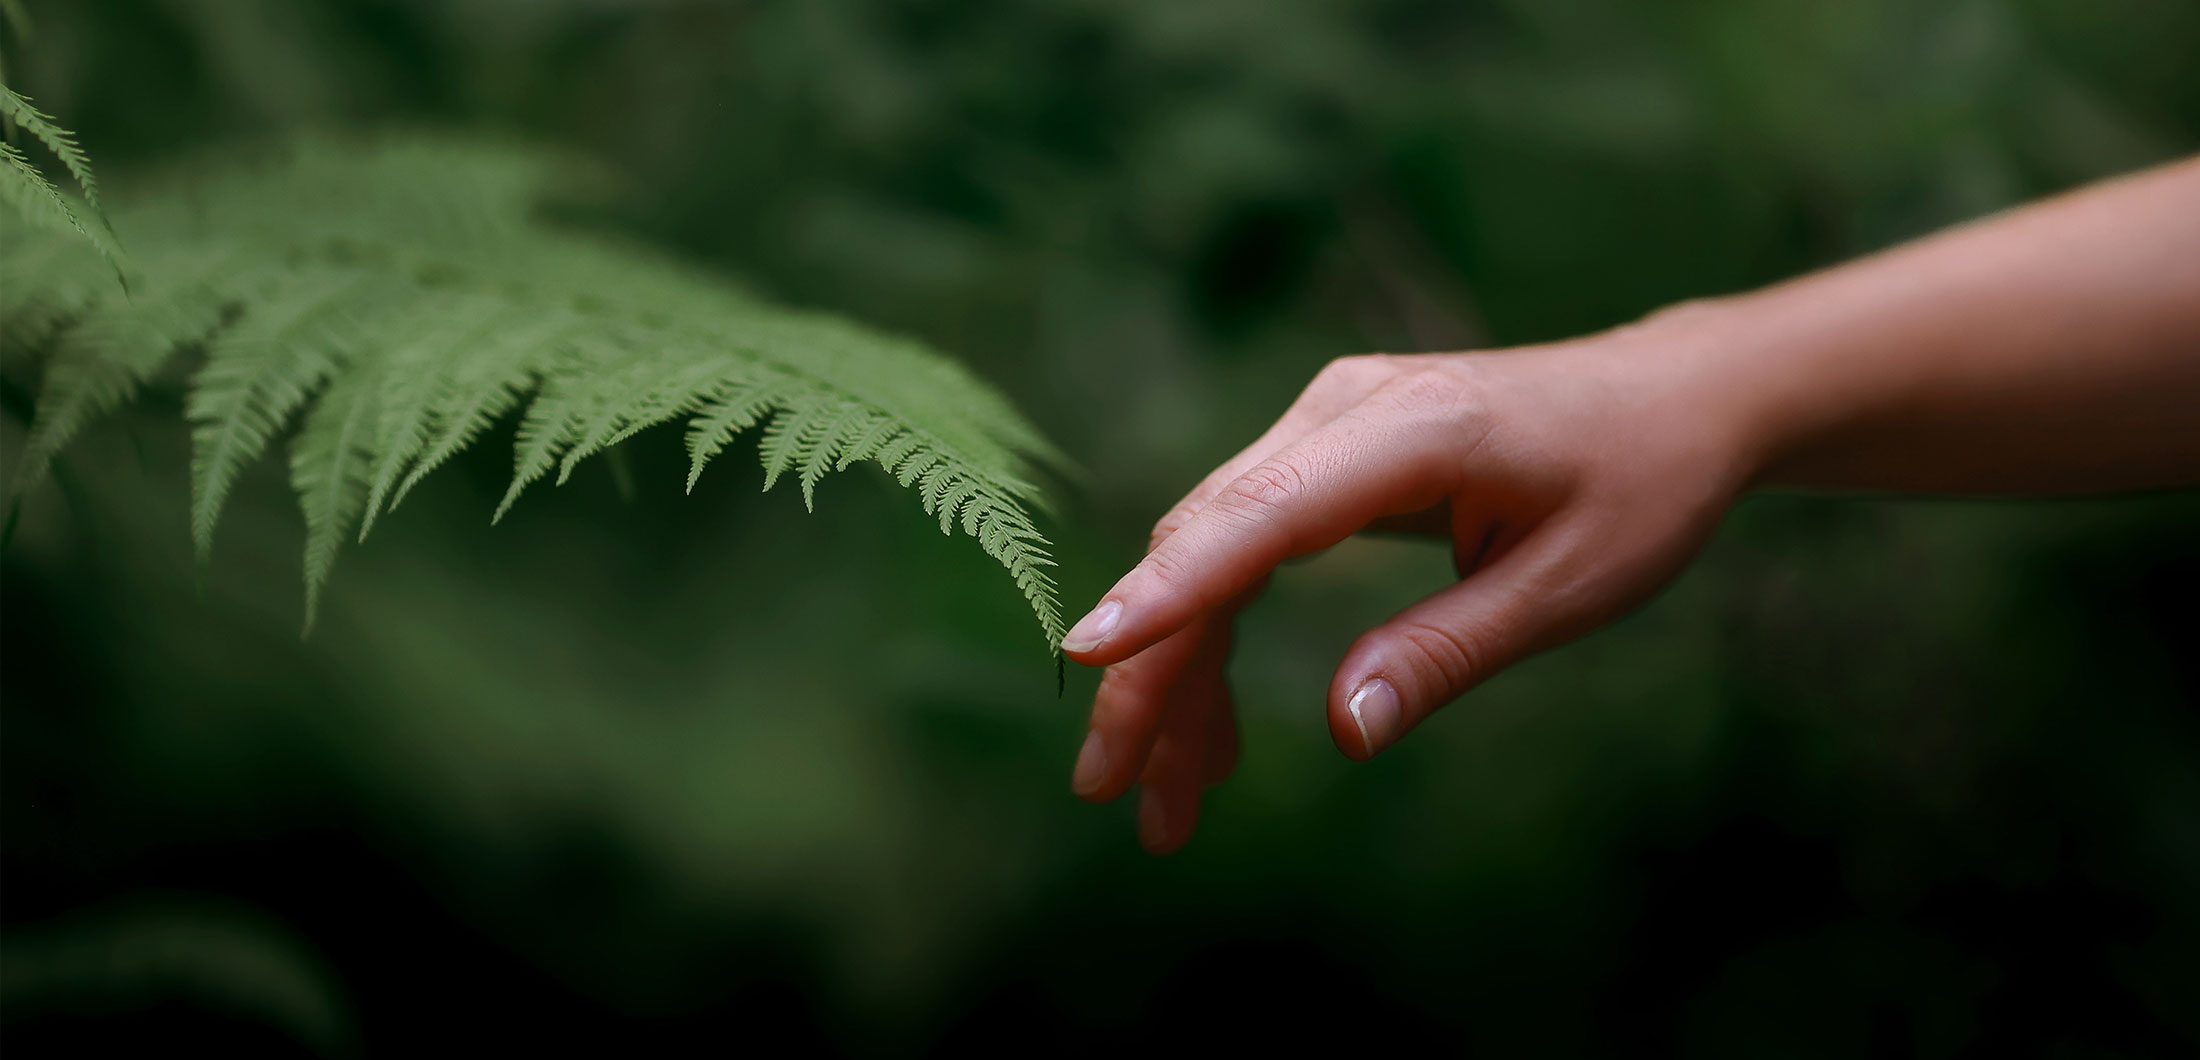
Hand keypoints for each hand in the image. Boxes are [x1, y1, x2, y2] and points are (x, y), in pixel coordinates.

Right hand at [1061, 320, 1758, 852]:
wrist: (1673, 396)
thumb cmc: (1639, 486)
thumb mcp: (1569, 587)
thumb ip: (1447, 651)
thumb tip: (1343, 732)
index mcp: (1416, 428)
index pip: (1261, 512)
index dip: (1170, 590)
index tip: (1087, 656)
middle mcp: (1346, 408)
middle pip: (1206, 541)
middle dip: (1150, 672)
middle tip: (1116, 794)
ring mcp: (1327, 422)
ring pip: (1209, 550)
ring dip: (1175, 670)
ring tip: (1167, 796)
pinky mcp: (1327, 452)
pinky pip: (1241, 545)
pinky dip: (1216, 633)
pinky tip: (1213, 726)